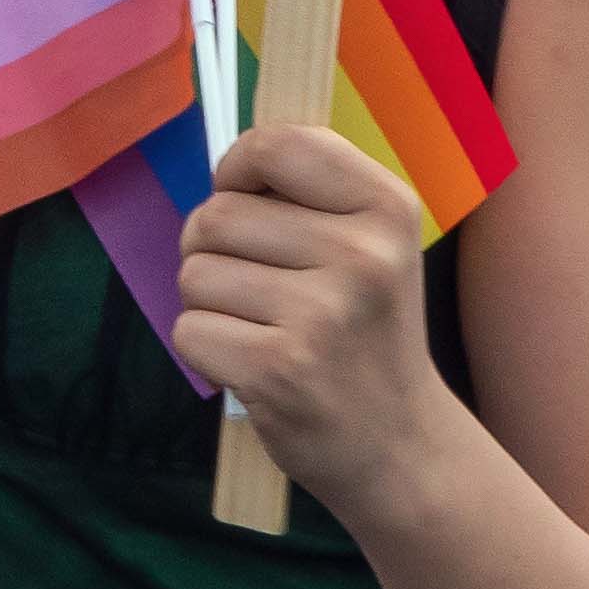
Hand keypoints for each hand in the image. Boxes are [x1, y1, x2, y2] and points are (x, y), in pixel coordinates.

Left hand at [172, 125, 450, 515]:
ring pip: (194, 272)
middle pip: (215, 214)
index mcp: (386, 208)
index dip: (237, 168)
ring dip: (209, 302)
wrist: (400, 444)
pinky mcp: (279, 369)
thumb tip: (224, 164)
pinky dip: (205, 350)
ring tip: (262, 328)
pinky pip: (189, 330)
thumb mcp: (370, 245)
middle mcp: (361, 255)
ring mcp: (321, 314)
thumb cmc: (364, 332)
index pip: (278, 145)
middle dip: (212, 249)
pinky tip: (253, 365)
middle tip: (257, 287)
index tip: (244, 198)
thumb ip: (305, 194)